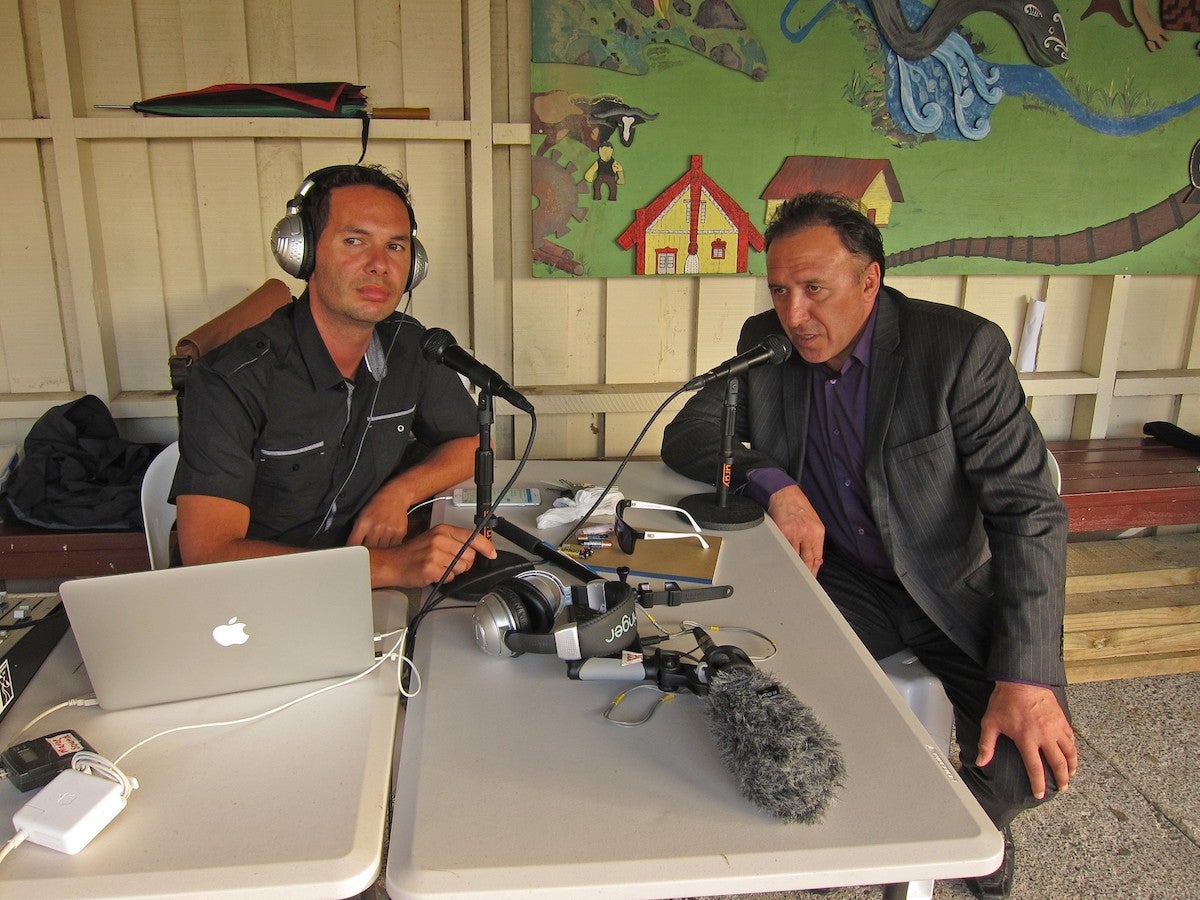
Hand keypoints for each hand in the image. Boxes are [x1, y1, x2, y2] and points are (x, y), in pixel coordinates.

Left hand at [348, 481, 416, 548]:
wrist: (397, 496)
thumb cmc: (378, 504)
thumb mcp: (362, 514)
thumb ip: (357, 530)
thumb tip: (352, 545)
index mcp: (364, 522)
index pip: (354, 544)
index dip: (351, 551)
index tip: (352, 555)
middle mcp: (376, 528)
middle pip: (368, 549)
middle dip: (366, 551)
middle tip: (366, 549)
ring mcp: (389, 531)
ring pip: (381, 550)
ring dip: (378, 549)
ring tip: (378, 542)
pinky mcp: (399, 533)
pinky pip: (392, 546)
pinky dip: (389, 546)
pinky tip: (387, 539)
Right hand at [372, 523, 495, 587]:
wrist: (392, 563)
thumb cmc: (413, 552)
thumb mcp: (434, 538)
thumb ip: (454, 541)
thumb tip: (475, 549)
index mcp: (442, 530)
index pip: (472, 537)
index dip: (486, 546)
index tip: (492, 553)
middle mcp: (440, 540)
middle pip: (470, 555)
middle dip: (465, 563)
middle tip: (450, 562)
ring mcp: (435, 554)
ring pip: (461, 568)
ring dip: (453, 571)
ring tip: (439, 567)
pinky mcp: (431, 569)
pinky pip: (450, 577)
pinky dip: (444, 578)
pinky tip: (433, 573)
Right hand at [767, 484, 825, 574]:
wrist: (785, 492)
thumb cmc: (798, 506)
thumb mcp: (813, 522)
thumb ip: (814, 541)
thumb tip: (815, 560)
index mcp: (818, 531)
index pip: (817, 557)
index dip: (814, 570)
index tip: (811, 579)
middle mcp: (807, 533)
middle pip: (807, 560)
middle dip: (804, 572)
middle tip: (801, 582)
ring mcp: (794, 533)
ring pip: (794, 556)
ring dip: (792, 566)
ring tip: (790, 574)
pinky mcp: (781, 531)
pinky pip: (782, 548)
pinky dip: (782, 556)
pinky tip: (780, 562)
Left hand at [977, 681, 1077, 798]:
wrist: (1021, 679)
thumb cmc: (1005, 700)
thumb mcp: (991, 722)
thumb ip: (987, 744)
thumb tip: (981, 761)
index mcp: (1027, 739)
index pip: (1035, 768)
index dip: (1038, 784)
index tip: (1040, 794)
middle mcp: (1045, 736)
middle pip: (1058, 764)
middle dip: (1061, 779)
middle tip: (1062, 788)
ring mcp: (1056, 728)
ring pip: (1069, 753)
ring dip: (1072, 766)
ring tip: (1071, 775)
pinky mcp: (1062, 719)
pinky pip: (1071, 738)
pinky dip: (1073, 749)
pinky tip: (1072, 754)